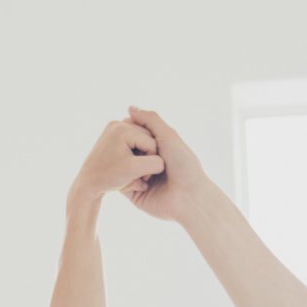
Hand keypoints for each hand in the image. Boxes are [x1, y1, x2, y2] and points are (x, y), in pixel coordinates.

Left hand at [68, 119, 165, 208]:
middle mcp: (118, 123)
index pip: (152, 144)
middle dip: (147, 157)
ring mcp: (114, 128)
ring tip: (133, 170)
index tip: (142, 176)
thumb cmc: (109, 178)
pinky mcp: (113, 135)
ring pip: (142, 141)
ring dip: (142, 156)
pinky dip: (135, 154)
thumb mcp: (134, 171)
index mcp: (123, 129)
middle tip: (138, 174)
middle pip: (148, 139)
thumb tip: (163, 161)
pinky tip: (130, 166)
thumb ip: (154, 164)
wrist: (87, 183)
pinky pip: (133, 142)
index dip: (152, 162)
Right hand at [121, 106, 211, 223]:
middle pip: (127, 150)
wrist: (188, 197)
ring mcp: (142, 179)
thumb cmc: (183, 165)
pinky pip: (122, 184)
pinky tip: (121, 173)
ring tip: (121, 158)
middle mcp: (149, 163)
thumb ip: (150, 120)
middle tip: (118, 143)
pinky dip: (121, 179)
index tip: (124, 126)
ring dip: (122, 162)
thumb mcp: (168, 136)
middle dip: (123, 147)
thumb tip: (130, 108)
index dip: (129, 130)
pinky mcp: (137, 194)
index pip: (136, 135)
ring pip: (123, 167)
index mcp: (158, 149)